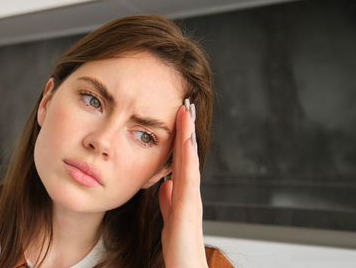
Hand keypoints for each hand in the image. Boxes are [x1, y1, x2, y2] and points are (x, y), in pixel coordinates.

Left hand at [158, 99, 207, 266]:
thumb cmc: (179, 251)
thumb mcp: (169, 220)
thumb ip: (168, 202)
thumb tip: (164, 183)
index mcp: (182, 197)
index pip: (179, 161)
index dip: (178, 139)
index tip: (176, 116)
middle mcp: (190, 197)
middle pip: (188, 157)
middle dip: (187, 130)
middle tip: (186, 103)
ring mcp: (192, 203)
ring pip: (190, 163)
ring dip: (188, 137)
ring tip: (187, 113)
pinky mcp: (189, 212)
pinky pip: (188, 181)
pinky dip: (187, 160)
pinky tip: (185, 142)